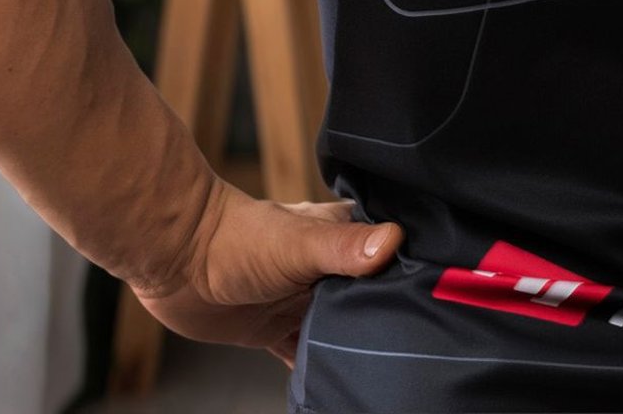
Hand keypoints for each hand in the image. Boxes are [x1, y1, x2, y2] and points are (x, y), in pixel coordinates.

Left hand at [128, 178, 404, 367]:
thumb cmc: (239, 238)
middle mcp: (330, 268)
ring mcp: (303, 300)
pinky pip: (307, 353)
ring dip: (355, 345)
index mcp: (344, 237)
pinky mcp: (277, 328)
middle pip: (371, 298)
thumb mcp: (298, 243)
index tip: (445, 297)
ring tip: (386, 369)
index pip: (394, 257)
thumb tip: (395, 241)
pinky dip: (322, 368)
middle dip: (389, 317)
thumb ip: (344, 247)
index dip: (417, 274)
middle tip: (420, 344)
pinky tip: (339, 384)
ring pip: (342, 328)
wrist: (177, 260)